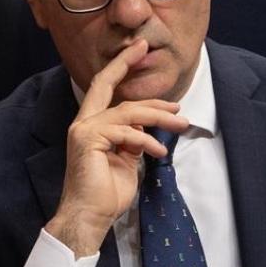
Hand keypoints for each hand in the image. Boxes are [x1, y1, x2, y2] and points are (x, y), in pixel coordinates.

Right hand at [47, 40, 189, 256]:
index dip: (120, 66)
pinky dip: (147, 141)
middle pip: (106, 84)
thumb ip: (133, 139)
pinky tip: (160, 152)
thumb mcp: (127, 159)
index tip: (138, 49)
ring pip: (127, 111)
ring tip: (182, 124)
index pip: (104, 88)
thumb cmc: (107, 193)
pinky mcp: (88, 140)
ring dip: (159, 116)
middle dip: (126, 64)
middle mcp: (84, 122)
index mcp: (91, 125)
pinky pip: (126, 133)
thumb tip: (146, 127)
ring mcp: (83, 130)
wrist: (91, 217)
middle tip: (147, 50)